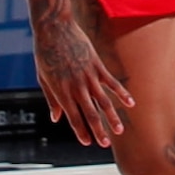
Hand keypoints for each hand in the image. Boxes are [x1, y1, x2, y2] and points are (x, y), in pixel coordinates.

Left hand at [25, 0, 129, 147]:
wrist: (54, 29)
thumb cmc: (46, 54)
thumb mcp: (44, 78)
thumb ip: (52, 99)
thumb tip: (56, 119)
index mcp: (62, 91)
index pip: (73, 117)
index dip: (81, 131)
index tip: (87, 143)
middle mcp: (76, 87)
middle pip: (90, 113)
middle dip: (98, 130)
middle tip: (105, 145)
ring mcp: (88, 76)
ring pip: (103, 101)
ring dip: (112, 117)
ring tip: (119, 131)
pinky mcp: (97, 65)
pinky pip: (112, 82)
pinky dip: (122, 93)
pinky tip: (131, 103)